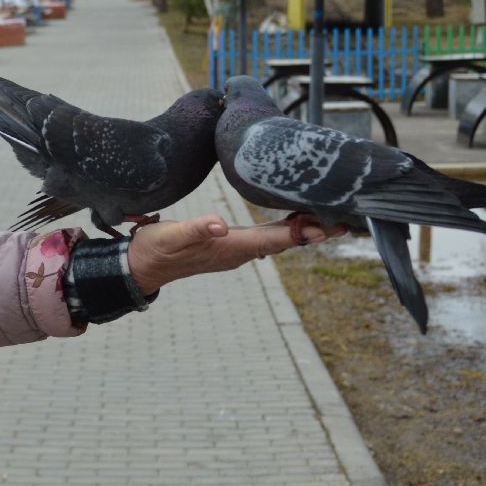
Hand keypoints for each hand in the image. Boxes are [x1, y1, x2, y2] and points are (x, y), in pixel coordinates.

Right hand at [126, 213, 345, 294]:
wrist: (141, 267)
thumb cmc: (154, 250)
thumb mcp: (171, 237)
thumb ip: (196, 230)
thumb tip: (220, 227)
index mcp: (230, 249)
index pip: (274, 239)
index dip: (301, 232)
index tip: (328, 226)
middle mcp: (238, 253)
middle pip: (284, 242)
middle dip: (313, 233)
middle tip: (344, 222)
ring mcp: (234, 252)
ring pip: (277, 241)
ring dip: (302, 232)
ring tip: (327, 219)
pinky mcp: (229, 247)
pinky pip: (265, 239)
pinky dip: (284, 230)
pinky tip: (294, 221)